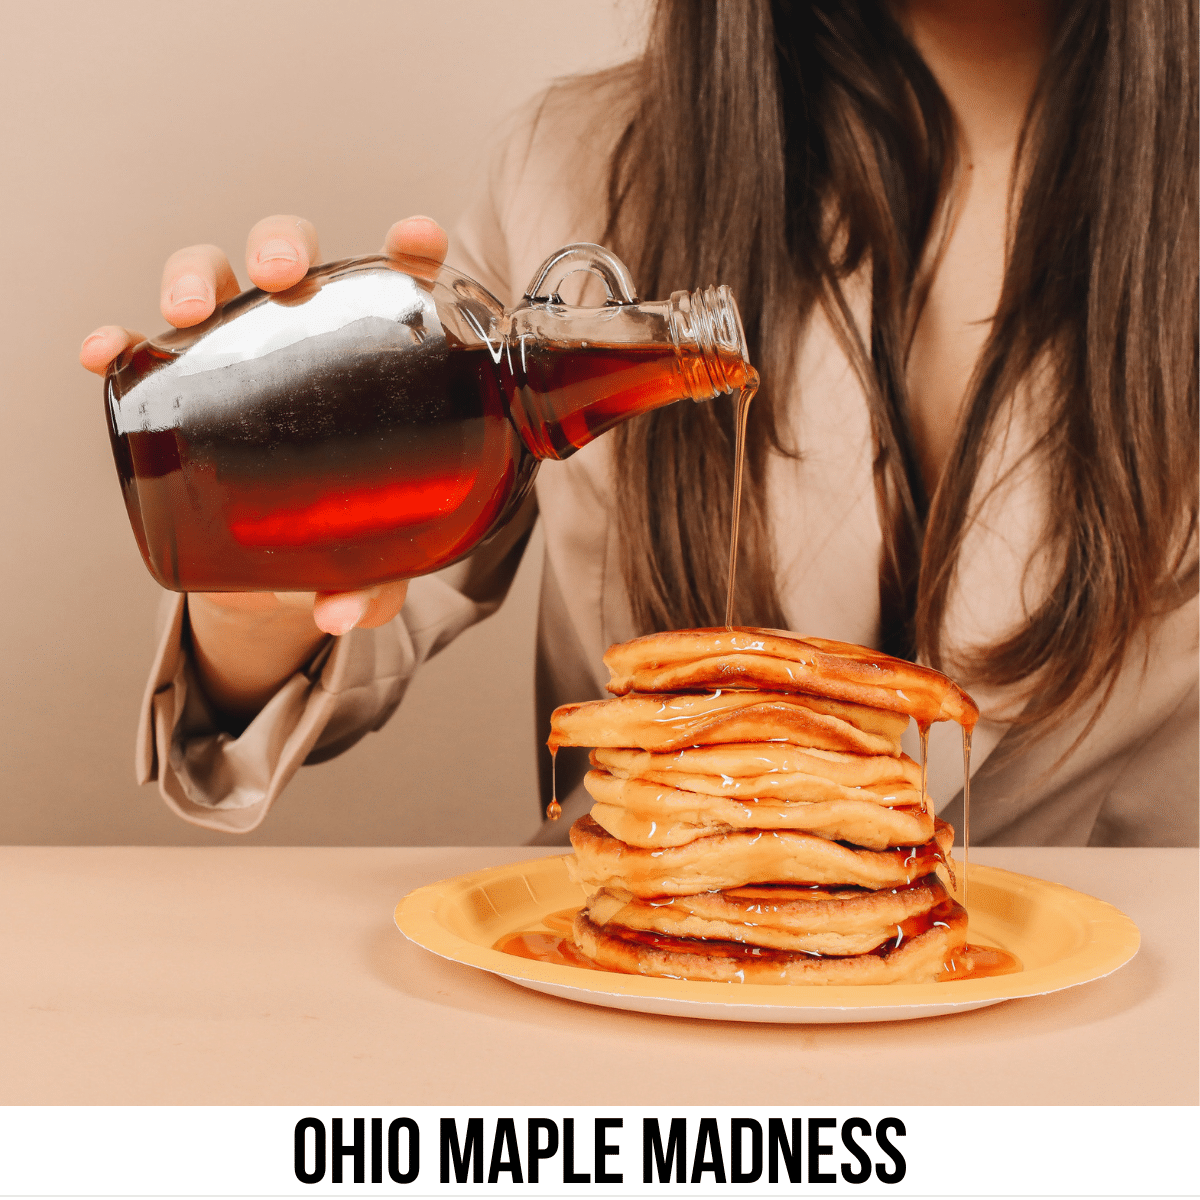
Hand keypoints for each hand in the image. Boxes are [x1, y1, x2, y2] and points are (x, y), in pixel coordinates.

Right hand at [82, 215, 448, 717]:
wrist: (275, 568)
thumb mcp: (372, 561)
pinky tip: (106, 350)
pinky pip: (146, 351)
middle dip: (285, 250)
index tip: (416, 240)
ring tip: (187, 309)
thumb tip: (341, 611)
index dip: (410, 252)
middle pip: (296, 263)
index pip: (399, 285)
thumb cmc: (344, 539)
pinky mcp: (184, 388)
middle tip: (284, 279)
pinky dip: (122, 340)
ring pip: (216, 282)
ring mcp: (240, 355)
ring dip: (197, 275)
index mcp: (375, 356)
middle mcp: (306, 336)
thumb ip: (373, 583)